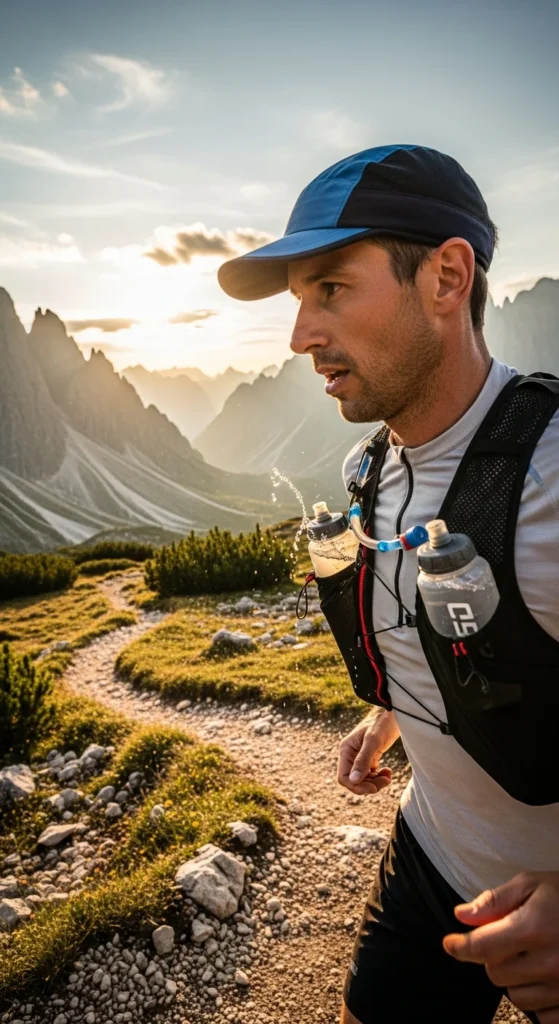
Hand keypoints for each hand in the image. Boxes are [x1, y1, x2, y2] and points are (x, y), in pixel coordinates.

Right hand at [337, 710, 399, 795]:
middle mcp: (351, 755)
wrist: (393, 713)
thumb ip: (363, 760)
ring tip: (388, 775)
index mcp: (346, 750)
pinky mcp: (370, 757)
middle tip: (386, 780)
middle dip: (369, 785)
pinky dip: (379, 777)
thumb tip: (353, 780)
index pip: (344, 777)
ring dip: (375, 782)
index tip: (373, 788)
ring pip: (363, 779)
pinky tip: (388, 772)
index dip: (356, 786)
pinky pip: (370, 774)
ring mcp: (360, 757)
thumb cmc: (382, 722)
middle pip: (354, 781)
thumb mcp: (373, 740)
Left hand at [444, 871, 558, 1021]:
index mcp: (533, 928)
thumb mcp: (533, 884)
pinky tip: (545, 975)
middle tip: (506, 938)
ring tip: (529, 955)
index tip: (450, 944)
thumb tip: (461, 916)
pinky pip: (542, 1014)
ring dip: (514, 977)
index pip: (481, 947)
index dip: (459, 947)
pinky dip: (537, 998)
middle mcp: (549, 962)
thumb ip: (496, 901)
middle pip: (495, 973)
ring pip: (516, 995)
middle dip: (492, 956)